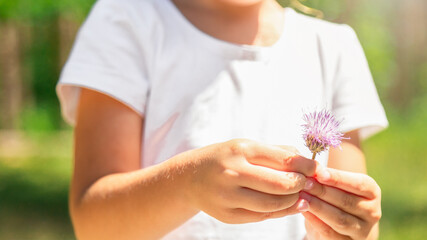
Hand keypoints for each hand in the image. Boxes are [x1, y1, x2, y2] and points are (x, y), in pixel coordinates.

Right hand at [183, 139, 316, 223]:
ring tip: (302, 196)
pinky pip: (261, 216)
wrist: (189, 178)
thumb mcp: (246, 146)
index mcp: (240, 150)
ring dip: (294, 201)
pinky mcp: (227, 215)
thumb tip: (307, 163)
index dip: (306, 166)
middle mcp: (232, 173)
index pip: (283, 159)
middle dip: (301, 185)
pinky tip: (288, 205)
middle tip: (310, 184)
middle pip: (281, 184)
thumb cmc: (225, 158)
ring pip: (273, 204)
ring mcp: (228, 196)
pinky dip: (280, 211)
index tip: (316, 169)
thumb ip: (276, 152)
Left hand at [300, 168, 380, 239]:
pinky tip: (303, 210)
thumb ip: (327, 178)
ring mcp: (362, 231)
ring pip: (340, 219)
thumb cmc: (336, 198)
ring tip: (301, 197)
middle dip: (323, 191)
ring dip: (318, 207)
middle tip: (304, 183)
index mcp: (372, 192)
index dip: (338, 178)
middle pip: (347, 201)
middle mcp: (372, 212)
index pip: (359, 184)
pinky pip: (330, 232)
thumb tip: (312, 169)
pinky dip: (315, 220)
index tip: (320, 173)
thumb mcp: (336, 186)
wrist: (341, 227)